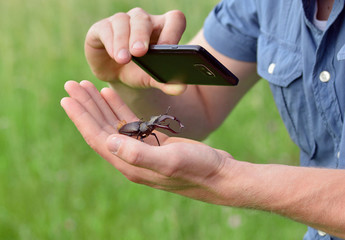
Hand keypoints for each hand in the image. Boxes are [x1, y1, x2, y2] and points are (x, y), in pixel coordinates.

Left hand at [61, 80, 233, 203]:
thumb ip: (138, 154)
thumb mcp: (169, 162)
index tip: (67, 99)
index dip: (81, 119)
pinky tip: (110, 95)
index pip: (98, 138)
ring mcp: (141, 149)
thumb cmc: (198, 169)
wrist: (218, 175)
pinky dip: (118, 108)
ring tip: (86, 87)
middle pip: (101, 129)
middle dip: (86, 107)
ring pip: (113, 124)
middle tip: (71, 86)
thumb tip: (107, 142)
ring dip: (99, 106)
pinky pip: (129, 122)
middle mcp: (130, 157)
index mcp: (130, 164)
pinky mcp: (152, 142)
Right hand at [85, 8, 186, 94]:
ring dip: (123, 41)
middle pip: (144, 20)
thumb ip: (167, 83)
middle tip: (140, 52)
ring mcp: (122, 21)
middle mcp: (143, 20)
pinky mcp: (102, 27)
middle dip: (141, 36)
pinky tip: (114, 55)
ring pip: (123, 22)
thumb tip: (180, 88)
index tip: (167, 49)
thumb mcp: (153, 79)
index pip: (174, 20)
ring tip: (124, 59)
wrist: (116, 76)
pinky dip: (110, 42)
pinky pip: (106, 28)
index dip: (172, 32)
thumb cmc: (139, 72)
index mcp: (163, 27)